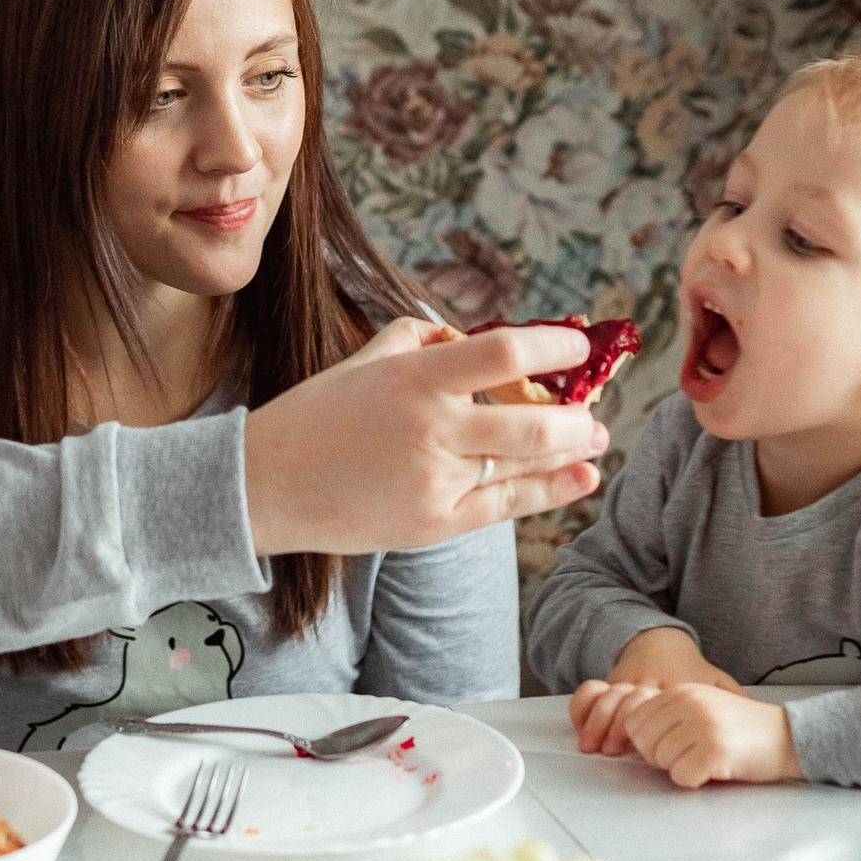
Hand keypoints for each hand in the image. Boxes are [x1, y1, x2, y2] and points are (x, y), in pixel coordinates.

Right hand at [242, 318, 607, 555]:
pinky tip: (582, 479)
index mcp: (414, 378)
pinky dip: (551, 491)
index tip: (578, 343)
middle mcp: (431, 429)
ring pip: (524, 465)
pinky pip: (504, 505)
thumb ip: (416, 340)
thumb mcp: (361, 361)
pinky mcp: (434, 524)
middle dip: (576, 414)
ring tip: (596, 438)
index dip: (553, 345)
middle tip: (594, 405)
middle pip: (532, 422)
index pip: (503, 352)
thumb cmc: (313, 417)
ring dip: (572, 450)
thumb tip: (462, 335)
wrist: (264, 486)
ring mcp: (435, 482)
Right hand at [568, 629, 743, 756]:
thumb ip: (734, 699)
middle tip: (613, 753)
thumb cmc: (689, 667)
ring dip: (598, 724)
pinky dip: (582, 709)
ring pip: (607, 699)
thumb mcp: (717, 680)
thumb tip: (756, 722)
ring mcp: (625, 680)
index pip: (661, 708)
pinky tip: (580, 729)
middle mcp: (648, 682)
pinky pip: (590, 693)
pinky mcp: (607, 681)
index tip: (646, 751)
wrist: (660, 638)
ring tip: (593, 748)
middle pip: (629, 704)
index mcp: (676, 686)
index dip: (651, 730)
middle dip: (617, 730)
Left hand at [623, 684, 801, 787]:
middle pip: (644, 743)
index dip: (649, 741)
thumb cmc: (743, 728)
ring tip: (707, 759)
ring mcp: (702, 725)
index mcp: (682, 690)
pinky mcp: (714, 751)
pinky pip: (682, 777)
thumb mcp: (704, 705)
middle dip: (661, 757)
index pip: (634, 721)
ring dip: (681, 768)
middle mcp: (689, 703)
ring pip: (661, 762)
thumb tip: (631, 735)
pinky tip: (716, 769)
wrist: (788, 736)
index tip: (674, 745)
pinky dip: (696, 780)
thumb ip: (670, 713)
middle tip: (691, 756)